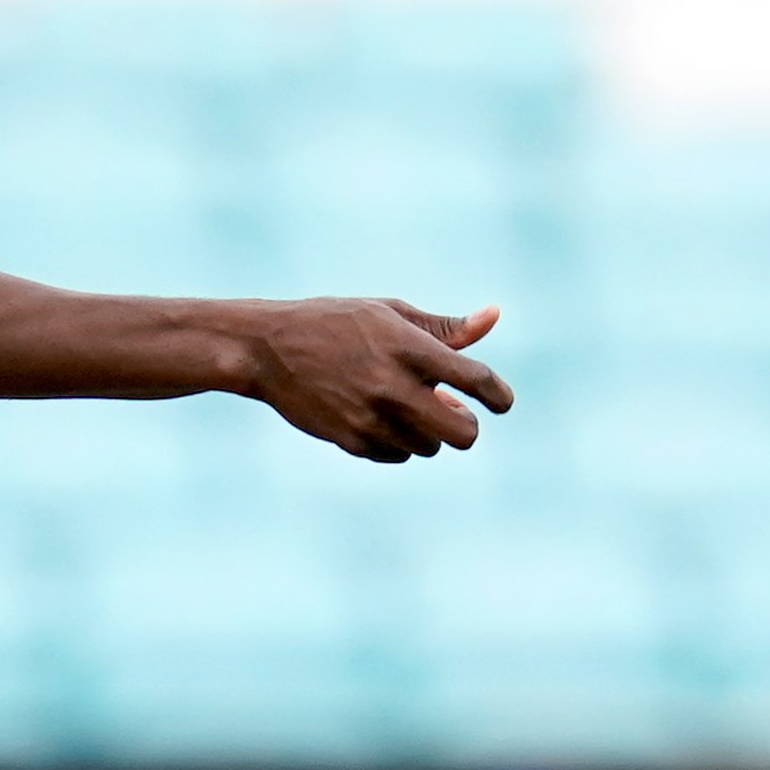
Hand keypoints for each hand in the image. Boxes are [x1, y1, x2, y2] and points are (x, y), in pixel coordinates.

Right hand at [244, 301, 510, 462]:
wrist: (267, 349)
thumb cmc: (335, 322)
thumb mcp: (389, 313)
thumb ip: (445, 328)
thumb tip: (494, 316)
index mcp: (409, 348)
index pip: (476, 380)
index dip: (499, 395)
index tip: (502, 402)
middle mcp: (394, 387)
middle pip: (463, 434)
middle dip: (467, 426)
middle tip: (456, 412)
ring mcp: (372, 418)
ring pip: (430, 446)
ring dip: (428, 430)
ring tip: (405, 404)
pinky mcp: (352, 441)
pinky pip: (398, 455)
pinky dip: (398, 441)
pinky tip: (380, 416)